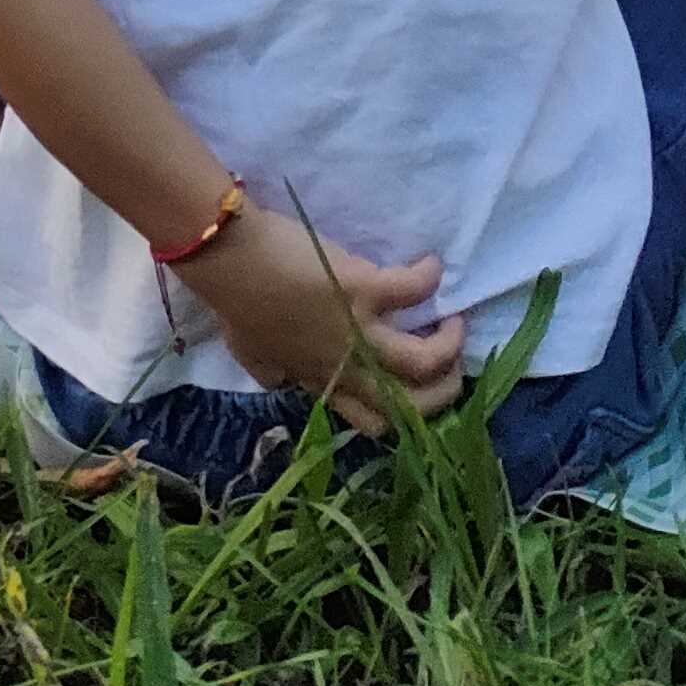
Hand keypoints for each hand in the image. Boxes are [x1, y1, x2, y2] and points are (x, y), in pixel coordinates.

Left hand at [176, 203, 465, 432]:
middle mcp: (347, 369)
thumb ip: (277, 373)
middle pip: (415, 405)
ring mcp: (358, 332)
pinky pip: (416, 288)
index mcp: (324, 384)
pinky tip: (430, 264)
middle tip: (452, 361)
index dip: (407, 415)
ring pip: (426, 360)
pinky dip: (430, 275)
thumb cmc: (238, 305)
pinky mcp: (365, 290)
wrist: (231, 260)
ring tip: (453, 321)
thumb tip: (284, 380)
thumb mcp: (254, 357)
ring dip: (450, 342)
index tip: (416, 390)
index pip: (376, 424)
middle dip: (445, 389)